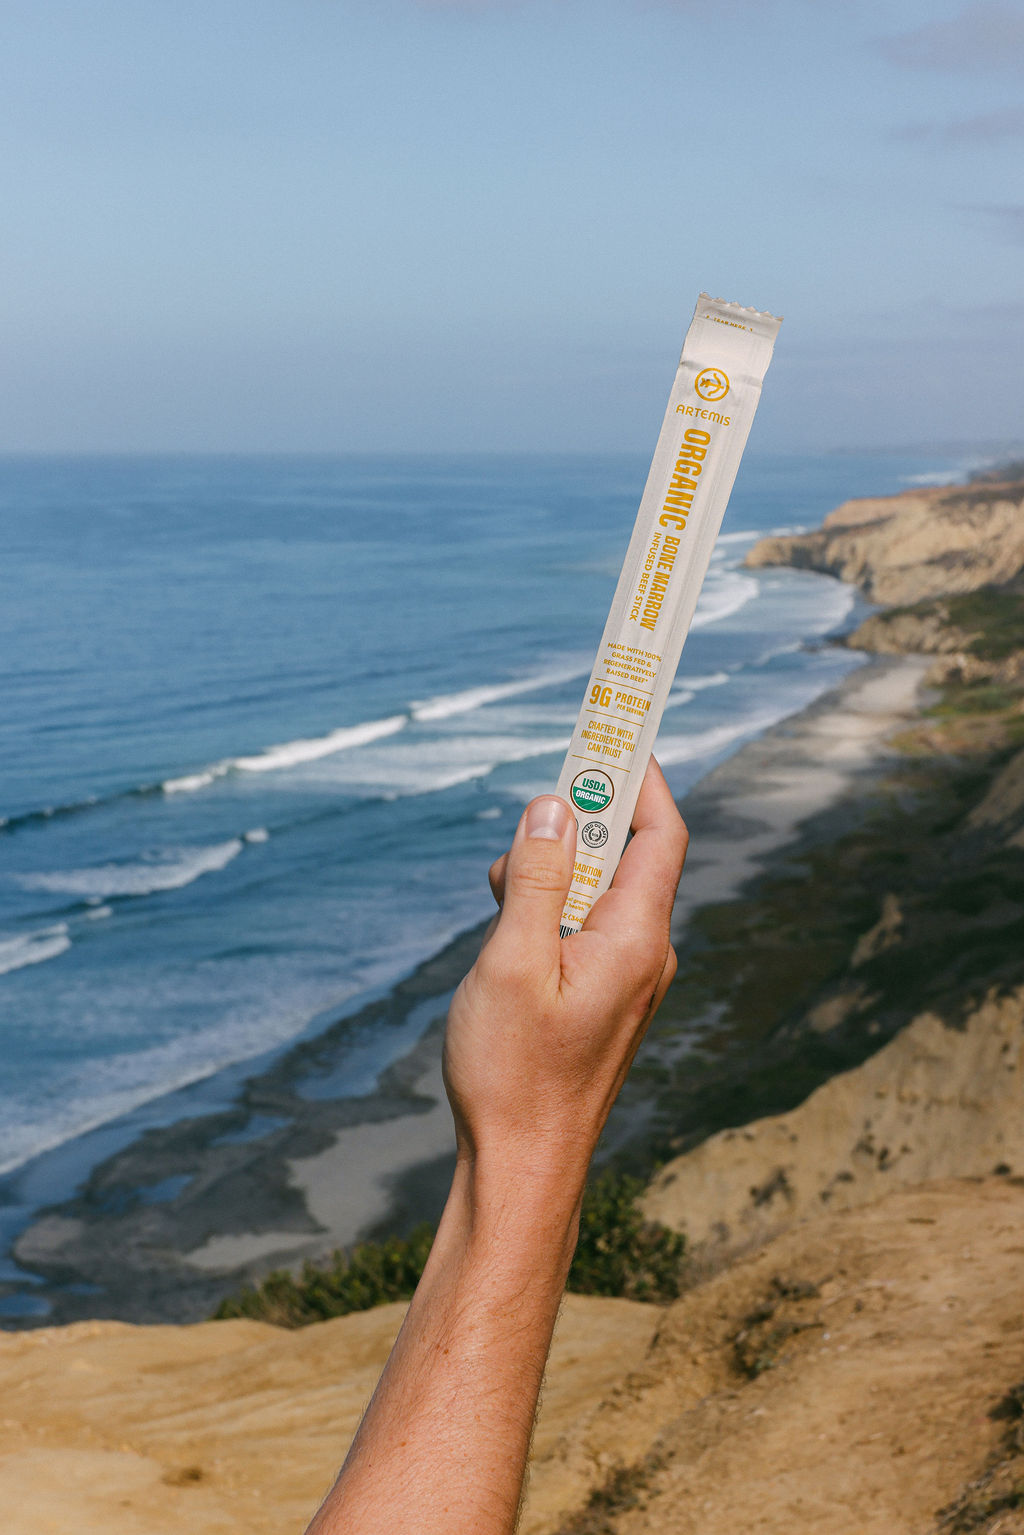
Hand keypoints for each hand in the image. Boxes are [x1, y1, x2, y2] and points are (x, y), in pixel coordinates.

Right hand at [443, 757, 686, 1188]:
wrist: (522, 1167)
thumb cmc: (514, 1073)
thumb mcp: (512, 962)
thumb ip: (536, 879)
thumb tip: (554, 806)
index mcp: (636, 939)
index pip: (661, 831)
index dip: (639, 776)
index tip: (612, 729)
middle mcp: (645, 954)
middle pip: (629, 854)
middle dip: (577, 825)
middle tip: (526, 821)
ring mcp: (626, 977)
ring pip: (599, 891)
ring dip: (552, 873)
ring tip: (502, 899)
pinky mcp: (602, 996)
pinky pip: (585, 927)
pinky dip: (548, 910)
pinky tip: (507, 934)